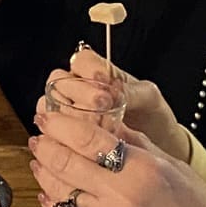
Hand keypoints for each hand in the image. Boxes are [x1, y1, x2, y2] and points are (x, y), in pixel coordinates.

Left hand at [27, 107, 205, 206]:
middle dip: (44, 145)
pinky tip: (49, 194)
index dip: (59, 124)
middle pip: (65, 162)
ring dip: (44, 173)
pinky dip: (53, 205)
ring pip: (60, 191)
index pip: (86, 137)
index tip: (47, 117)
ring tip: (40, 162)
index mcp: (143, 169)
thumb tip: (107, 123)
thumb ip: (137, 144)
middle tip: (38, 138)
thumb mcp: (176, 169)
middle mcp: (124, 195)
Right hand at [33, 49, 191, 162]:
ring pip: (49, 105)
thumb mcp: (149, 99)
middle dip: (78, 95)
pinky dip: (65, 135)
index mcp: (97, 72)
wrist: (157, 145)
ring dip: (69, 116)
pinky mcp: (65, 133)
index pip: (81, 61)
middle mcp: (78, 89)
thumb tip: (114, 89)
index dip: (89, 72)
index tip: (105, 87)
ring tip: (96, 126)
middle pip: (58, 82)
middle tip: (101, 106)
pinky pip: (52, 130)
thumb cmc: (151, 117)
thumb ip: (132, 91)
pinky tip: (85, 141)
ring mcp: (68, 110)